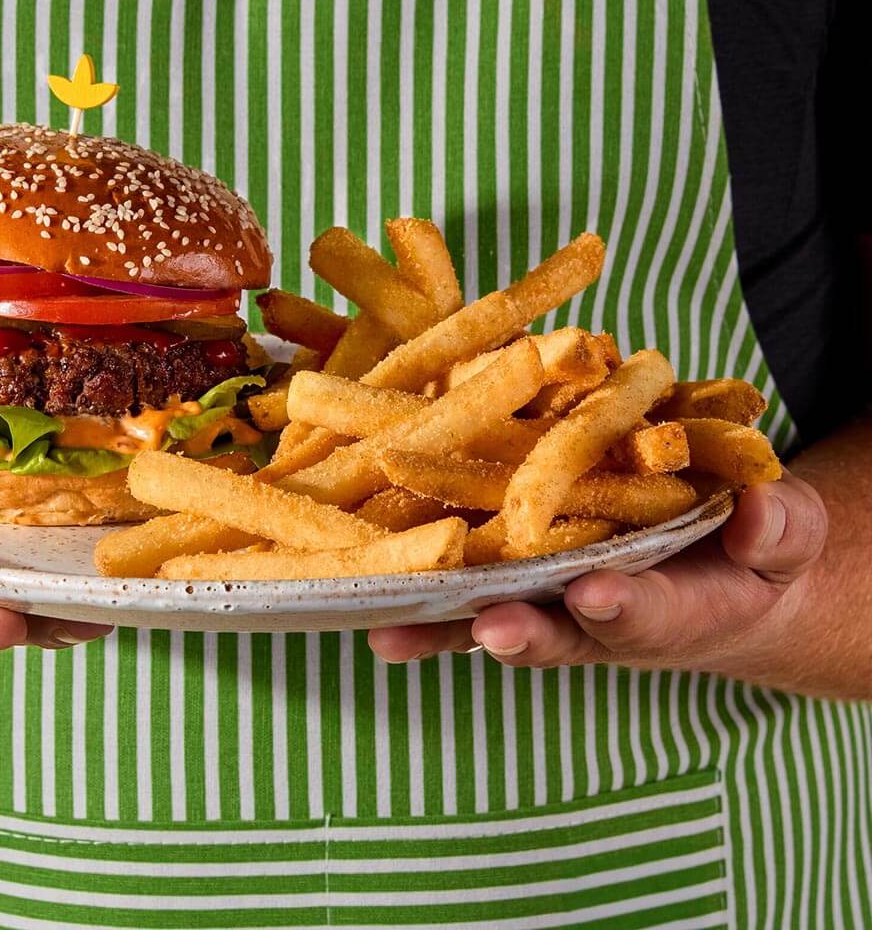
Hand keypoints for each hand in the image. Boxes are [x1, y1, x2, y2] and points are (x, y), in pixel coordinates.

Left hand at [368, 475, 826, 679]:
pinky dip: (417, 582)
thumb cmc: (747, 556)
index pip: (647, 615)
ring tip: (388, 631)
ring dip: (439, 626)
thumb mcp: (782, 539)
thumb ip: (780, 530)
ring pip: (487, 614)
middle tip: (489, 628)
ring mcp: (546, 595)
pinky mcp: (509, 569)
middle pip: (552, 630)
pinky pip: (460, 577)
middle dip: (521, 630)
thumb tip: (763, 512)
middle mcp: (594, 614)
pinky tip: (360, 581)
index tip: (597, 596)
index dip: (623, 609)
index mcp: (670, 610)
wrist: (709, 569)